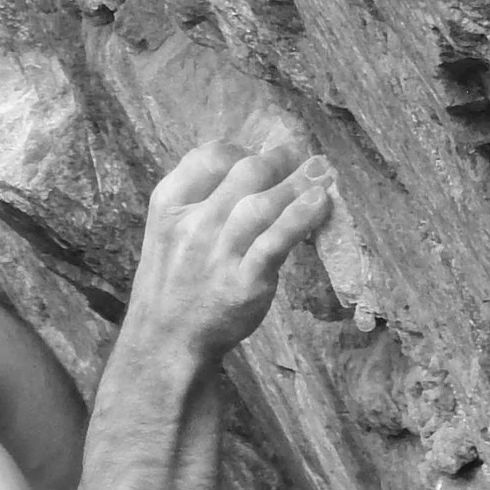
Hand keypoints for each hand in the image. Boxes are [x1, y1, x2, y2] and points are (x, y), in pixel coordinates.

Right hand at [130, 138, 335, 363]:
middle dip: (279, 160)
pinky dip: (300, 218)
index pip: (209, 156)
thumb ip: (201, 200)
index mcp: (169, 205)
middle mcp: (192, 224)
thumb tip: (252, 169)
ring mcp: (218, 254)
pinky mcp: (244, 282)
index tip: (263, 156)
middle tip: (304, 159)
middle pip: (243, 173)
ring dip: (299, 183)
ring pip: (262, 204)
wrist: (167, 339)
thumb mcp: (169, 231)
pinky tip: (320, 203)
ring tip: (323, 172)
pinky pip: (276, 242)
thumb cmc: (175, 282)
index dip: (243, 150)